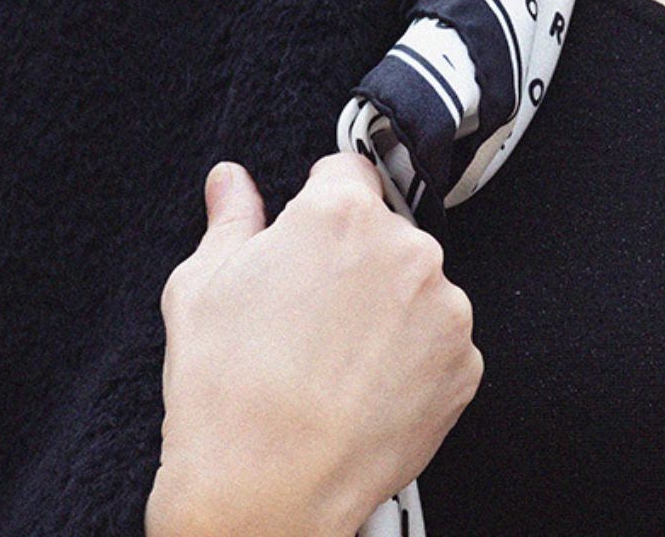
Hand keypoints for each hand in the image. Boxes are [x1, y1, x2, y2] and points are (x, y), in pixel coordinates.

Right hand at [146, 154, 482, 536]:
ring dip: (387, 310)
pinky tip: (363, 389)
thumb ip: (230, 219)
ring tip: (333, 362)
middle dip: (354, 262)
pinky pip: (439, 344)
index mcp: (342, 214)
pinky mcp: (465, 363)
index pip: (346, 173)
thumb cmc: (226, 393)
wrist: (266, 492)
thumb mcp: (200, 288)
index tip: (305, 241)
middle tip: (308, 315)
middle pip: (385, 233)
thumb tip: (231, 181)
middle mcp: (406, 249)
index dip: (318, 206)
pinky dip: (410, 360)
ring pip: (416, 289)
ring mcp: (445, 308)